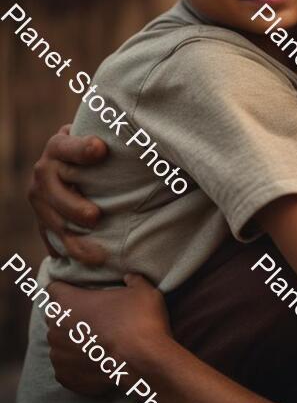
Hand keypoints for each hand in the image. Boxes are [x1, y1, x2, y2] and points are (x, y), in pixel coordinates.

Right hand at [28, 124, 107, 264]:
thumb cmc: (102, 149)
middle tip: (95, 217)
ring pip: (54, 223)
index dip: (81, 148)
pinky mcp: (43, 220)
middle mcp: (45, 171)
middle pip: (52, 191)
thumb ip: (118, 138)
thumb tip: (150, 138)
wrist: (77, 163)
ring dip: (75, 240)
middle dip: (73, 206)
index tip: (101, 149)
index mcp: (59, 146)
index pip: (66, 147)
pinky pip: (53, 240)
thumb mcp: (104, 138)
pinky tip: (89, 265)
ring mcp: (41, 198)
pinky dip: (70, 253)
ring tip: (99, 254)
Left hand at [48, 275, 170, 389]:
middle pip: (57, 317)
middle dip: (72, 317)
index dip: (68, 289)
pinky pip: (67, 367)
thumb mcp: (142, 291)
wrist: (143, 361)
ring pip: (61, 344)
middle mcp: (56, 328)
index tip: (81, 292)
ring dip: (74, 342)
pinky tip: (97, 362)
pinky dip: (79, 364)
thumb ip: (133, 280)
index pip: (55, 289)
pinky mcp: (65, 377)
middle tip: (96, 318)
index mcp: (68, 302)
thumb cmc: (139, 320)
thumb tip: (130, 278)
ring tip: (98, 343)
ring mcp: (58, 355)